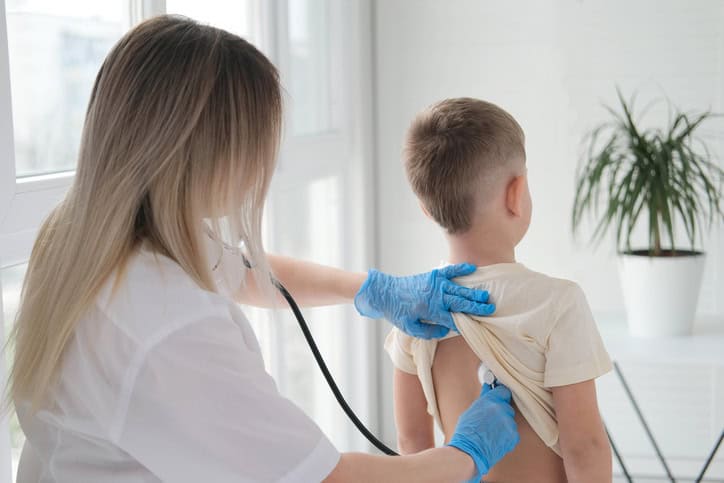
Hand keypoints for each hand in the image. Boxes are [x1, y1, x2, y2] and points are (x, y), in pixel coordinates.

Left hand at [353, 264, 494, 338]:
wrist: (386, 292)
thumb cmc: (398, 312)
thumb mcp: (410, 328)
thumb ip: (428, 332)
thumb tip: (446, 328)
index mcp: (431, 311)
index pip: (453, 319)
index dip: (464, 324)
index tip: (475, 327)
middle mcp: (436, 296)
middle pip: (460, 303)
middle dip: (476, 307)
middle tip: (491, 309)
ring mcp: (436, 284)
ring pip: (459, 289)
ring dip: (473, 293)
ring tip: (486, 296)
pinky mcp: (433, 275)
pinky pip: (450, 271)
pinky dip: (461, 269)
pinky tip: (473, 268)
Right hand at [447, 384, 519, 481]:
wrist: (469, 452)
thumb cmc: (466, 431)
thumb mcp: (472, 410)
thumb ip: (483, 399)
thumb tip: (488, 388)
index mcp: (491, 401)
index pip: (504, 391)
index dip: (501, 394)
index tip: (499, 397)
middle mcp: (502, 410)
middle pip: (507, 406)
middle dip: (501, 410)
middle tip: (491, 418)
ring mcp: (509, 424)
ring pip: (510, 419)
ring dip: (504, 423)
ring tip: (491, 431)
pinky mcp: (514, 436)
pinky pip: (512, 431)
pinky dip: (506, 434)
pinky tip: (496, 438)